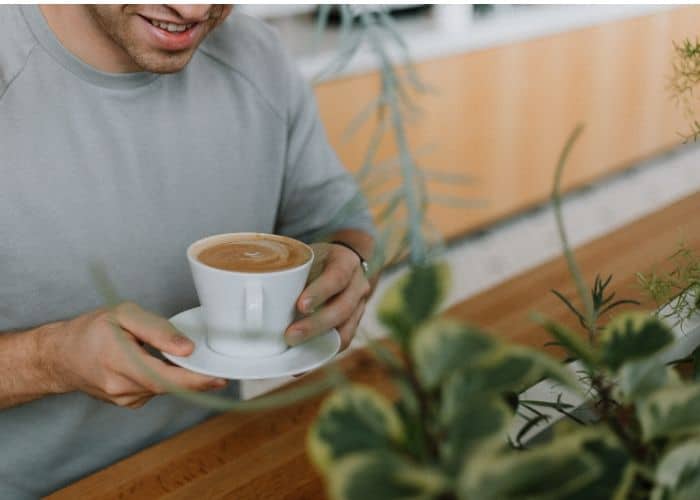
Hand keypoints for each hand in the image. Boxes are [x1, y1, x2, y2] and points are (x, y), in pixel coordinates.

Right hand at [41, 302, 227, 408]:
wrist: (60, 356)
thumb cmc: (92, 330)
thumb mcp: (124, 315)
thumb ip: (157, 330)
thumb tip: (187, 349)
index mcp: (118, 360)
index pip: (163, 377)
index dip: (194, 381)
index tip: (218, 379)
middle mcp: (120, 386)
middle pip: (168, 385)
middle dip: (194, 378)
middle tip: (215, 369)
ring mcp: (123, 398)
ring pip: (163, 388)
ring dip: (176, 375)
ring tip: (174, 356)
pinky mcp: (127, 403)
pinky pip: (155, 390)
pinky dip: (164, 378)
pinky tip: (156, 364)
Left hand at [284, 243, 370, 350]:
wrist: (345, 263)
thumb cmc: (319, 259)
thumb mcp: (309, 256)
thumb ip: (291, 270)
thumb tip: (254, 290)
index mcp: (346, 263)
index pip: (337, 277)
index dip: (320, 292)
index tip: (301, 306)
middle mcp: (358, 286)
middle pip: (342, 309)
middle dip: (315, 325)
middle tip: (290, 335)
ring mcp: (360, 306)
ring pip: (345, 330)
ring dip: (319, 342)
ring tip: (294, 351)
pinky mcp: (354, 323)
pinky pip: (343, 341)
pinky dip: (324, 351)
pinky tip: (305, 358)